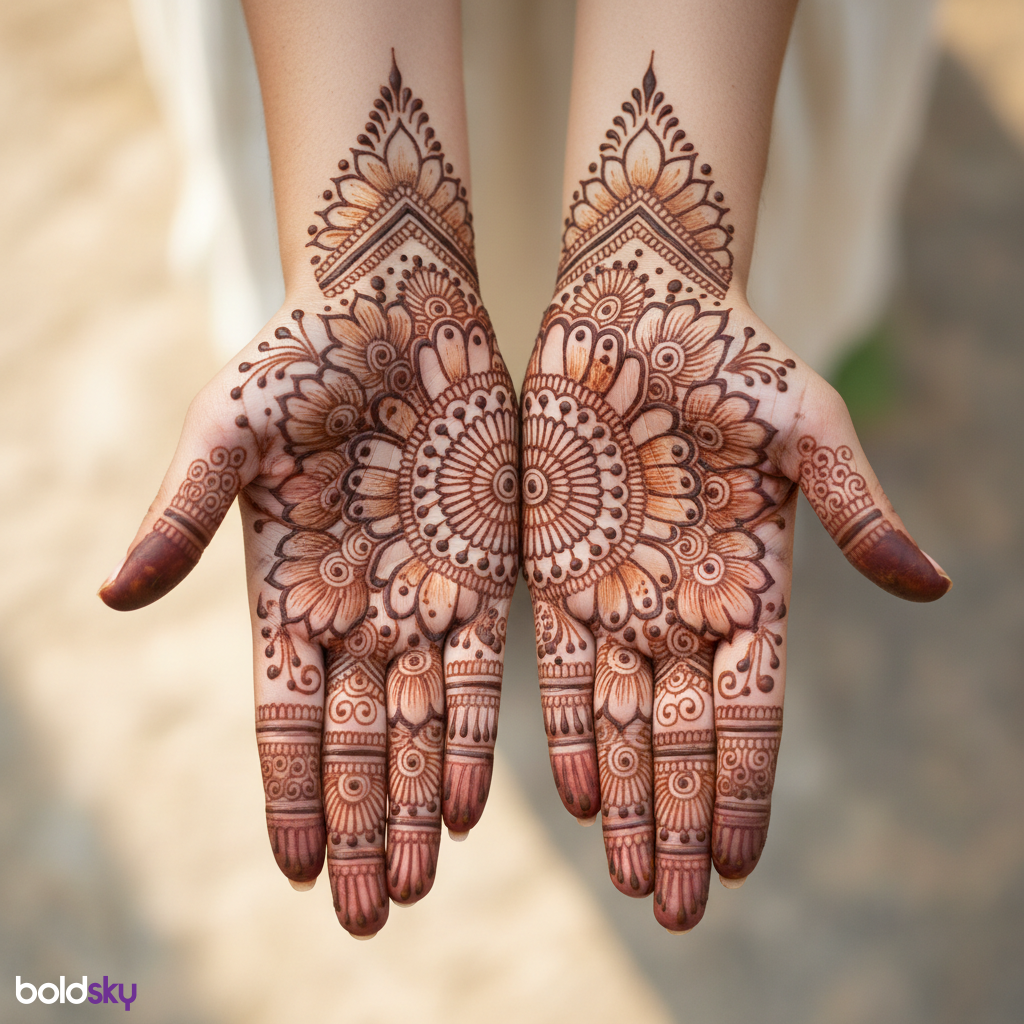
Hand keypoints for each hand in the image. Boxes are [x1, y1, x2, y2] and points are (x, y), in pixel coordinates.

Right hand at [100, 58, 518, 937]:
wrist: (396, 308)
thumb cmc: (302, 358)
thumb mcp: (227, 434)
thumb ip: (182, 515)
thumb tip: (112, 596)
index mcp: (283, 591)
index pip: (282, 717)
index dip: (288, 791)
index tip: (293, 865)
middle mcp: (354, 611)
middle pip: (356, 743)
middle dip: (359, 826)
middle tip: (364, 913)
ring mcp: (420, 597)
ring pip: (418, 726)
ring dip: (418, 805)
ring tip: (417, 883)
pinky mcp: (482, 571)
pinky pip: (480, 674)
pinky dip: (473, 738)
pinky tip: (475, 803)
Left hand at [521, 56, 949, 933]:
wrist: (639, 303)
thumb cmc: (734, 353)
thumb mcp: (808, 428)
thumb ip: (857, 509)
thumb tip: (932, 587)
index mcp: (752, 584)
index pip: (750, 711)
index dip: (743, 786)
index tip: (737, 864)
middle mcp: (681, 605)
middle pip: (680, 737)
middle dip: (678, 822)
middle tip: (674, 912)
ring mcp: (615, 591)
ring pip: (621, 720)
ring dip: (626, 800)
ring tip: (627, 878)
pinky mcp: (552, 566)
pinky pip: (556, 666)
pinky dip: (567, 729)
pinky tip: (572, 793)